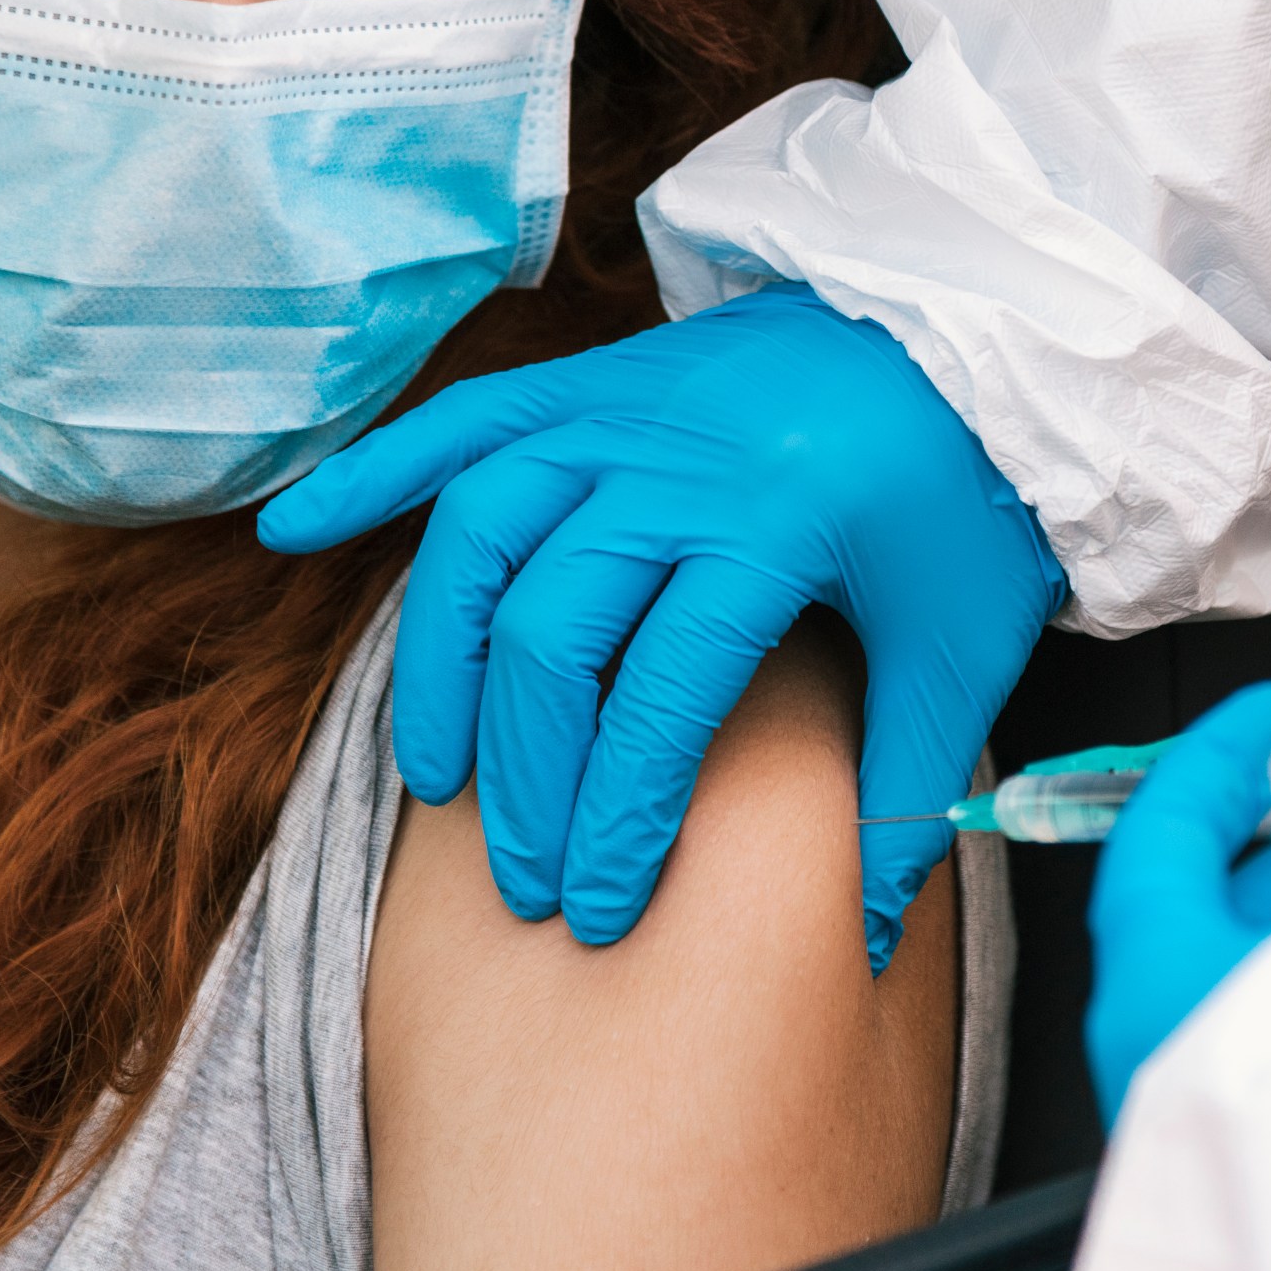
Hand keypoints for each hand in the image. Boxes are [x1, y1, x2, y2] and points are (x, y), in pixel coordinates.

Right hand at [258, 284, 1065, 969]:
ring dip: (441, 663)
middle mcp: (678, 461)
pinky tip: (295, 528)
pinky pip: (462, 422)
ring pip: (480, 533)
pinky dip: (375, 471)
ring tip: (434, 778)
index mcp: (774, 525)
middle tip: (528, 879)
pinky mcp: (594, 380)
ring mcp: (623, 411)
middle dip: (528, 779)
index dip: (619, 817)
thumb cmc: (970, 497)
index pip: (661, 696)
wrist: (975, 331)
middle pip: (551, 631)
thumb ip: (908, 785)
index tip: (600, 908)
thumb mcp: (962, 646)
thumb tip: (869, 940)